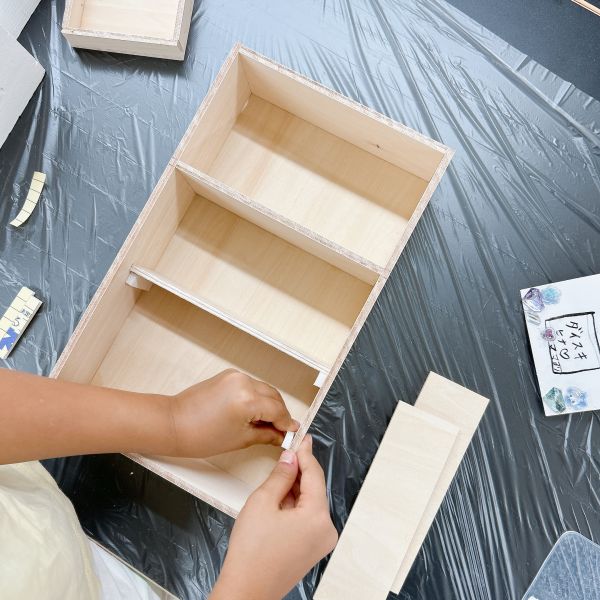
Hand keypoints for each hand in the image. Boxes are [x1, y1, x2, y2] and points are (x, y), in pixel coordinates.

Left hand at [167, 369, 299, 457]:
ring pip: (263, 389)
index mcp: (247, 400)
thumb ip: (266, 434)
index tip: (292, 432)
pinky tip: (256, 412)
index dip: (287, 423)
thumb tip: (282, 435)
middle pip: (274, 397)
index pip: (278, 410)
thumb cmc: (200, 435)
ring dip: (270, 404)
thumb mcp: (240, 439)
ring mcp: (235, 376)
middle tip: (283, 430)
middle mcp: (244, 382)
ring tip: (269, 423)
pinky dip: (257, 397)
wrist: (174, 424)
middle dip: (280, 413)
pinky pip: (251, 385)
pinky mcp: (228, 375)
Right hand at [210, 435, 337, 599]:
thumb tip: (290, 459)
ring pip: (309, 503)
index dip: (306, 454)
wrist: (245, 591)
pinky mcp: (312, 549)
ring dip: (295, 488)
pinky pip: (307, 518)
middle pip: (314, 489)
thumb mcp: (262, 502)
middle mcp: (326, 530)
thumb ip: (280, 476)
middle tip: (289, 450)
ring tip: (279, 473)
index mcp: (318, 517)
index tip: (302, 438)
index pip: (314, 475)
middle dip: (299, 471)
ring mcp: (320, 542)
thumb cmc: (251, 553)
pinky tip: (280, 497)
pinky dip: (294, 505)